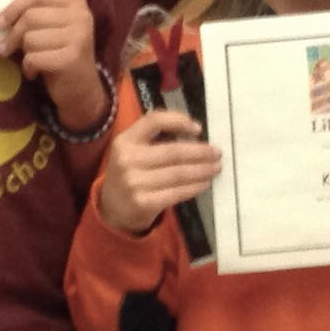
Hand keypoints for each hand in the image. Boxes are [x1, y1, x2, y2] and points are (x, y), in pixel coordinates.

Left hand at [0, 0, 100, 127]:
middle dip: (13, 35)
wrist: (82, 90)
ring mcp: (79, 36)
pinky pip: (33, 57)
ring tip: (31, 61)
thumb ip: (34, 15)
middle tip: (6, 48)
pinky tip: (35, 72)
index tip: (0, 23)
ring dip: (24, 53)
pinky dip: (28, 67)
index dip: (13, 7)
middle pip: (30, 16)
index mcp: (75, 2)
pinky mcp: (72, 57)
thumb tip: (2, 20)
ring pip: (30, 38)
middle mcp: (81, 15)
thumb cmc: (61, 55)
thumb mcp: (52, 28)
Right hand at [97, 109, 221, 234]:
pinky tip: (204, 183)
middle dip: (200, 152)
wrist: (112, 209)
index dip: (178, 121)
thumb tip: (194, 134)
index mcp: (125, 141)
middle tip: (217, 153)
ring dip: (202, 170)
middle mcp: (127, 160)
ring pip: (178, 173)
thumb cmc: (130, 174)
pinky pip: (177, 192)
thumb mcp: (132, 151)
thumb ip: (154, 139)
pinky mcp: (144, 202)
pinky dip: (194, 187)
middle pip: (173, 152)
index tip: (198, 129)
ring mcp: (134, 183)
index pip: (154, 121)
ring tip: (215, 168)